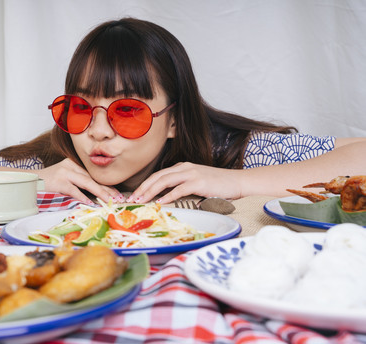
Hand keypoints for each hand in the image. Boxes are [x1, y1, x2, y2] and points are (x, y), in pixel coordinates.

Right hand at [35, 159, 122, 203]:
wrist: (28, 182)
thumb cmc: (46, 184)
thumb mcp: (63, 180)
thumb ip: (77, 184)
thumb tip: (94, 196)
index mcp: (73, 164)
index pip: (93, 175)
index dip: (106, 185)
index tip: (117, 194)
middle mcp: (70, 166)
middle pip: (93, 178)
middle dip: (107, 189)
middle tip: (119, 198)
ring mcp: (64, 173)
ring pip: (87, 182)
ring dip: (100, 192)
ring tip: (110, 200)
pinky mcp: (58, 182)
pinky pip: (74, 190)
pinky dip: (83, 197)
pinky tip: (91, 203)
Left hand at [127, 162, 242, 203]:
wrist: (238, 181)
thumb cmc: (218, 186)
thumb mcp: (196, 184)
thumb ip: (181, 187)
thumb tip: (164, 198)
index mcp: (182, 167)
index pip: (158, 175)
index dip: (145, 185)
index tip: (135, 196)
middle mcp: (184, 168)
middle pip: (157, 176)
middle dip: (143, 188)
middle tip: (132, 200)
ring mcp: (191, 173)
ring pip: (164, 181)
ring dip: (150, 191)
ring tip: (141, 201)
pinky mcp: (199, 181)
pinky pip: (179, 188)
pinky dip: (168, 196)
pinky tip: (160, 203)